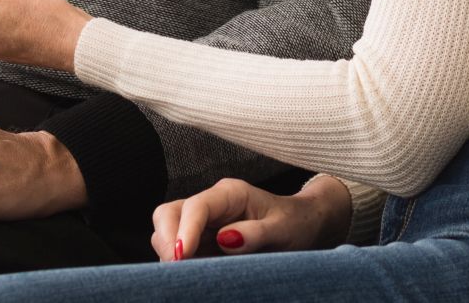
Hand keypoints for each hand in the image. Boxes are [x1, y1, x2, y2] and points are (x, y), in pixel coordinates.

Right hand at [150, 174, 351, 261]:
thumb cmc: (294, 224)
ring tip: (189, 275)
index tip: (180, 256)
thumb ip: (256, 233)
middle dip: (166, 240)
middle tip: (178, 269)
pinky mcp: (200, 240)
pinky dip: (178, 262)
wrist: (301, 226)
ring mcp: (202, 222)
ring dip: (170, 252)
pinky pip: (177, 248)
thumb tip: (225, 239)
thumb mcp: (283, 229)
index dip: (184, 230)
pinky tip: (194, 275)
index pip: (196, 206)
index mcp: (229, 194)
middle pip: (169, 213)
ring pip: (167, 230)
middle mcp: (210, 204)